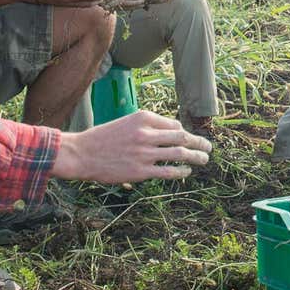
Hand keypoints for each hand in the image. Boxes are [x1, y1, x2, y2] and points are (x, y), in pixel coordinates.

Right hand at [52, 108, 212, 183]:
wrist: (81, 153)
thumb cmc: (101, 138)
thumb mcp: (125, 123)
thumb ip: (146, 127)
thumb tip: (170, 134)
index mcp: (143, 118)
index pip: (173, 125)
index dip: (183, 133)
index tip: (187, 140)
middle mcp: (146, 133)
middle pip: (182, 137)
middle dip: (198, 142)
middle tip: (208, 146)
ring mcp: (144, 153)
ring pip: (179, 153)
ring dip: (196, 156)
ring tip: (204, 159)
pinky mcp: (141, 171)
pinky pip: (168, 171)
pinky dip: (181, 171)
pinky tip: (187, 172)